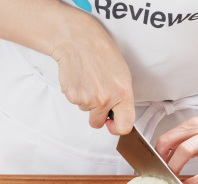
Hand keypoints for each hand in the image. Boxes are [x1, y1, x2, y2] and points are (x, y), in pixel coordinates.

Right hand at [50, 17, 134, 134]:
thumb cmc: (101, 53)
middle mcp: (106, 98)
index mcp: (123, 93)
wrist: (78, 40)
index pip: (125, 126)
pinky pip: (75, 102)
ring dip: (86, 99)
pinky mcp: (72, 95)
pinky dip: (76, 93)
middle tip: (96, 96)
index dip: (117, 128)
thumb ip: (122, 97)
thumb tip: (118, 114)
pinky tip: (79, 78)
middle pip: (98, 123)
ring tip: (88, 79)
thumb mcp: (122, 74)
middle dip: (97, 115)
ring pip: (85, 110)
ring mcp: (88, 99)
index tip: (113, 123)